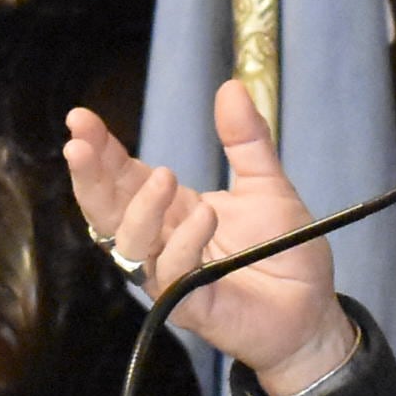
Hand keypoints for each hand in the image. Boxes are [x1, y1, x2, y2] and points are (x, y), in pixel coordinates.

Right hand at [59, 82, 361, 394]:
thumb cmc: (285, 252)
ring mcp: (171, 274)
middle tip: (81, 144)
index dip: (100, 149)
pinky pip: (169, 275)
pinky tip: (204, 217)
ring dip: (139, 208)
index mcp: (172, 209)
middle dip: (91, 175)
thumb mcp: (268, 183)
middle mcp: (161, 240)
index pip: (123, 176)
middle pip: (107, 209)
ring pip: (126, 244)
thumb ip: (246, 140)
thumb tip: (231, 85)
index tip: (81, 118)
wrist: (314, 310)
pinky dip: (181, 245)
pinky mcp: (189, 306)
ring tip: (166, 177)